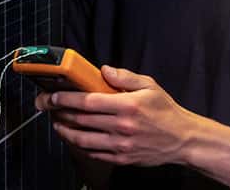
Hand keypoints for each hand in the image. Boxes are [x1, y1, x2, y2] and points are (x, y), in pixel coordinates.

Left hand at [35, 66, 198, 165]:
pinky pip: (93, 153)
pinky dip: (78, 145)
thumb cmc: (165, 111)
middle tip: (47, 106)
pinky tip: (73, 136)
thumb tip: (103, 70)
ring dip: (64, 130)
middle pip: (80, 120)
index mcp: (127, 105)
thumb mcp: (150, 86)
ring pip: (82, 139)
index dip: (65, 98)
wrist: (183, 140)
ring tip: (56, 122)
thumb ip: (124, 77)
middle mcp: (122, 126)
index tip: (52, 95)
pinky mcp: (121, 159)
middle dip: (58, 112)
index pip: (87, 101)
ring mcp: (120, 145)